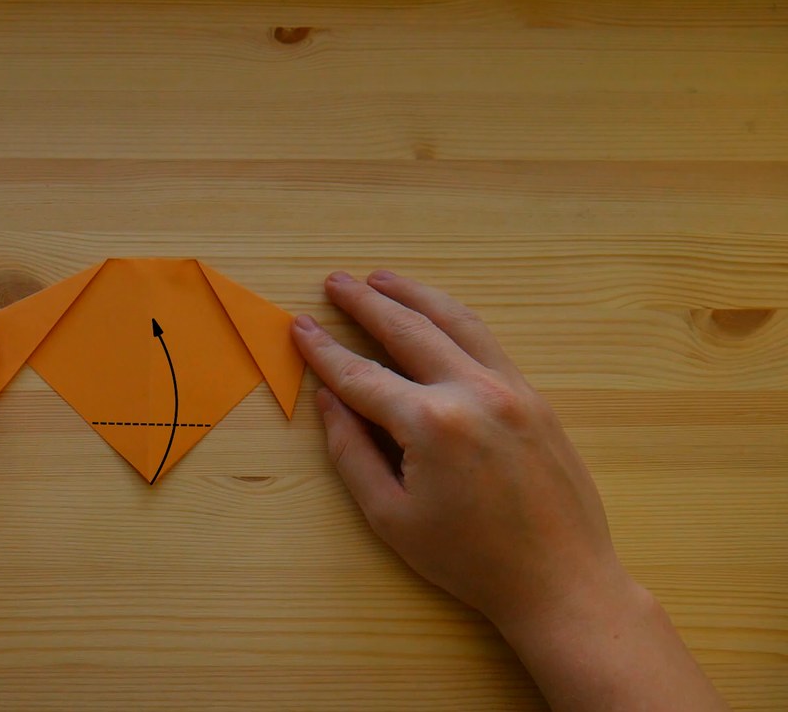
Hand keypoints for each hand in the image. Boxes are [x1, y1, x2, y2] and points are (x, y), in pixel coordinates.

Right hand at [292, 270, 727, 711]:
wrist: (561, 580)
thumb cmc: (469, 560)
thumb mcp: (391, 516)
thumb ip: (351, 452)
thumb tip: (328, 400)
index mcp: (431, 424)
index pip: (362, 376)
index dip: (324, 352)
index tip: (298, 326)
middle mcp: (472, 391)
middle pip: (408, 330)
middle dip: (366, 304)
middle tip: (335, 282)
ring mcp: (511, 388)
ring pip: (456, 322)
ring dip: (414, 296)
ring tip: (382, 279)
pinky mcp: (535, 398)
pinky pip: (487, 343)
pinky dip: (455, 319)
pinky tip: (437, 314)